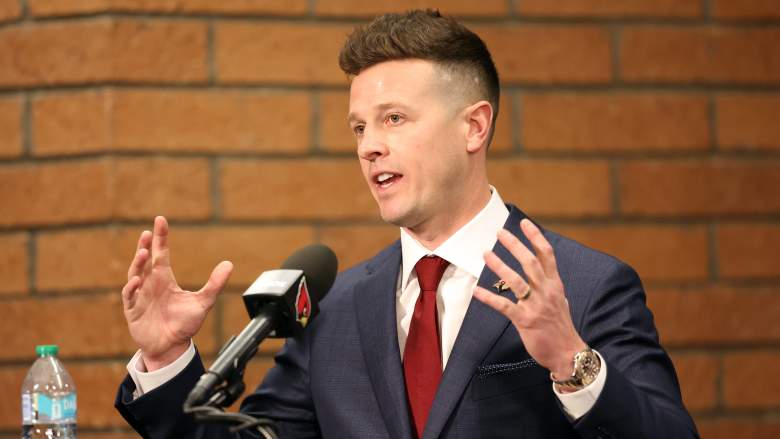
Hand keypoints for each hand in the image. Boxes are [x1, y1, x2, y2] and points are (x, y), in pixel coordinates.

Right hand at [121, 216, 232, 370]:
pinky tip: (137, 281)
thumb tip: (229, 264)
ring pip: (135, 274)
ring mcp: (140, 296)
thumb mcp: (203, 302)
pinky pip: (130, 296)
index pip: (161, 253)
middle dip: (145, 245)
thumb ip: (215, 283)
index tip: (160, 220)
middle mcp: (150, 283)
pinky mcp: (133, 310)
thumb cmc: (184, 324)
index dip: (161, 237)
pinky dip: (132, 288)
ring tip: (144, 252)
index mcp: (164, 278)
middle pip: (145, 260)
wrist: (172, 347)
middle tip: (148, 233)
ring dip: (138, 263)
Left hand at [473, 219, 585, 384]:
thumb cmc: (561, 327)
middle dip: (514, 245)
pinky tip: (476, 291)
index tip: (524, 222)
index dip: (535, 237)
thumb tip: (546, 275)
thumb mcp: (560, 301)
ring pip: (516, 280)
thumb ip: (551, 286)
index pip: (547, 254)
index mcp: (555, 284)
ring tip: (486, 254)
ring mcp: (536, 306)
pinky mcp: (525, 321)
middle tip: (499, 233)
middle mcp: (546, 291)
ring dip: (499, 266)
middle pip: (530, 262)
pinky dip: (489, 298)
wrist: (567, 353)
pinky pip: (504, 306)